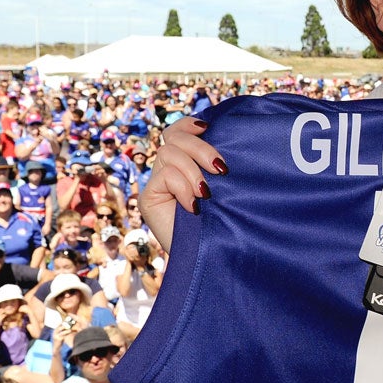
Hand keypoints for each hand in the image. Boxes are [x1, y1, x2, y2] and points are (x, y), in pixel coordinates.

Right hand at [140, 118, 223, 249]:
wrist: (210, 257)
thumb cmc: (223, 224)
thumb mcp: (225, 188)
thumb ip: (218, 166)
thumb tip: (233, 138)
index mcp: (185, 163)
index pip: (177, 131)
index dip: (189, 124)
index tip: (209, 127)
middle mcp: (168, 170)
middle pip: (173, 137)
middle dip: (201, 148)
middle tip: (221, 170)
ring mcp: (157, 184)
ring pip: (168, 152)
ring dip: (193, 170)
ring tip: (207, 194)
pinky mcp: (148, 198)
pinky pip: (165, 176)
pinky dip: (182, 188)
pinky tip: (194, 207)